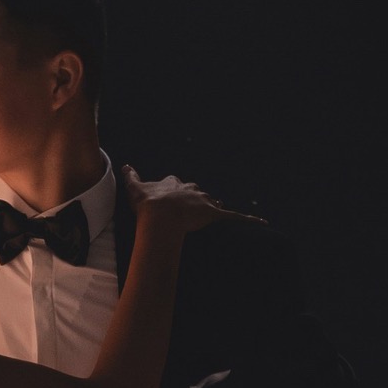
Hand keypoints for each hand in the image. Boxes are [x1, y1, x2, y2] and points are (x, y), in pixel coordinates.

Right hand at [122, 164, 262, 233]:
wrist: (160, 216)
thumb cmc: (148, 204)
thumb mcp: (135, 189)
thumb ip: (131, 176)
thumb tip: (125, 164)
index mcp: (174, 184)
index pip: (177, 183)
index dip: (176, 189)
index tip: (174, 192)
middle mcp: (191, 190)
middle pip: (197, 192)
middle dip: (197, 197)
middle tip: (196, 205)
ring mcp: (203, 201)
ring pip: (213, 202)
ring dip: (214, 206)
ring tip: (217, 210)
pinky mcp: (215, 214)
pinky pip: (236, 217)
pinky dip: (249, 219)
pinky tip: (262, 222)